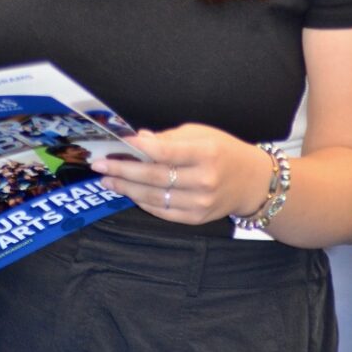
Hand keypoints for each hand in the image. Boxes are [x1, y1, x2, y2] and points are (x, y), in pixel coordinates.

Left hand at [91, 124, 272, 224]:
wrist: (252, 182)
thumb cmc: (222, 151)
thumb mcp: (200, 134)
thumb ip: (168, 139)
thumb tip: (139, 139)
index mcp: (206, 153)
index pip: (167, 152)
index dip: (140, 148)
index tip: (118, 144)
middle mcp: (204, 180)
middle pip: (155, 176)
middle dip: (123, 170)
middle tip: (99, 165)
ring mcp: (201, 202)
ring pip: (155, 197)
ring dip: (127, 188)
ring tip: (107, 179)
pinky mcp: (196, 218)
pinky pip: (163, 211)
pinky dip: (142, 202)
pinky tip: (129, 192)